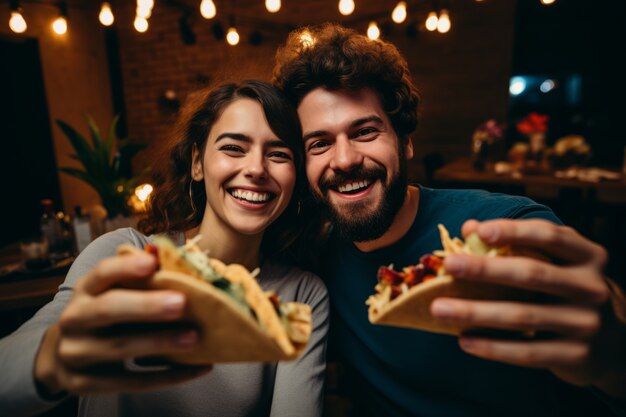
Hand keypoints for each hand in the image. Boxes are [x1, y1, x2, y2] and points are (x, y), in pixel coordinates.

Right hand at [35, 252, 210, 395]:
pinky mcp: (84, 384)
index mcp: (85, 291)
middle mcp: (74, 319)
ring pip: (120, 348)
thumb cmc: (105, 316)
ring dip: (159, 342)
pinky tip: (198, 367)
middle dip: (146, 306)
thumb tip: (183, 268)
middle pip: (108, 310)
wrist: (63, 356)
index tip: (153, 263)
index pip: (102, 273)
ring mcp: (75, 354)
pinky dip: (167, 376)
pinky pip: (131, 382)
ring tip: (193, 337)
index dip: (126, 267)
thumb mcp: (111, 295)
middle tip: (181, 303)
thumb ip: (139, 283)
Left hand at [430, 219, 625, 397]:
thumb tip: (468, 227)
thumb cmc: (568, 289)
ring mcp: (586, 324)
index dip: (514, 231)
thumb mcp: (555, 262)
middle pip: (532, 274)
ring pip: (523, 315)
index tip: (478, 230)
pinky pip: (527, 352)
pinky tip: (464, 340)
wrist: (614, 341)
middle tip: (448, 265)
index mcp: (587, 256)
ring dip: (476, 311)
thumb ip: (516, 243)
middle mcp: (592, 287)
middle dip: (485, 269)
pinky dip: (492, 347)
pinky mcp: (576, 356)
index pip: (549, 236)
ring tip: (439, 308)